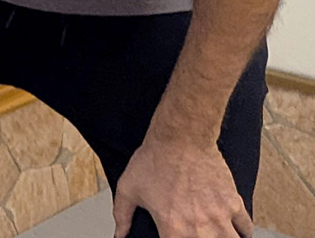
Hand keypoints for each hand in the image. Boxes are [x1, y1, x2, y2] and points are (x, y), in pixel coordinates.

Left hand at [113, 135, 251, 237]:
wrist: (180, 138)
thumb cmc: (154, 160)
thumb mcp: (128, 188)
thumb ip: (122, 216)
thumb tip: (119, 234)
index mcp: (172, 229)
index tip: (172, 236)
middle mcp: (199, 228)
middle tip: (195, 233)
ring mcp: (220, 217)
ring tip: (216, 235)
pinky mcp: (234, 203)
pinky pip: (246, 229)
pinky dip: (243, 233)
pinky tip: (235, 232)